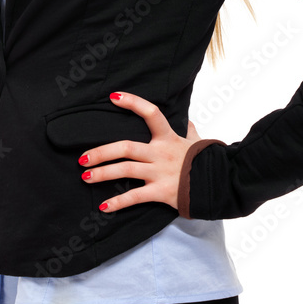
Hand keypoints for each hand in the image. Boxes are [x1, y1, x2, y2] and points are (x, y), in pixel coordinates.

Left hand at [77, 92, 202, 211]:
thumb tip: (188, 120)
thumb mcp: (198, 142)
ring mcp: (160, 172)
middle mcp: (161, 153)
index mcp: (168, 138)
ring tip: (85, 176)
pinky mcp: (161, 192)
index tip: (113, 97)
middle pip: (126, 148)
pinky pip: (135, 196)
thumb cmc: (206, 162)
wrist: (219, 185)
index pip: (151, 113)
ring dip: (102, 173)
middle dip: (102, 152)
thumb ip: (190, 131)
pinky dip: (118, 202)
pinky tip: (104, 206)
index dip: (133, 103)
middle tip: (82, 158)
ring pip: (126, 170)